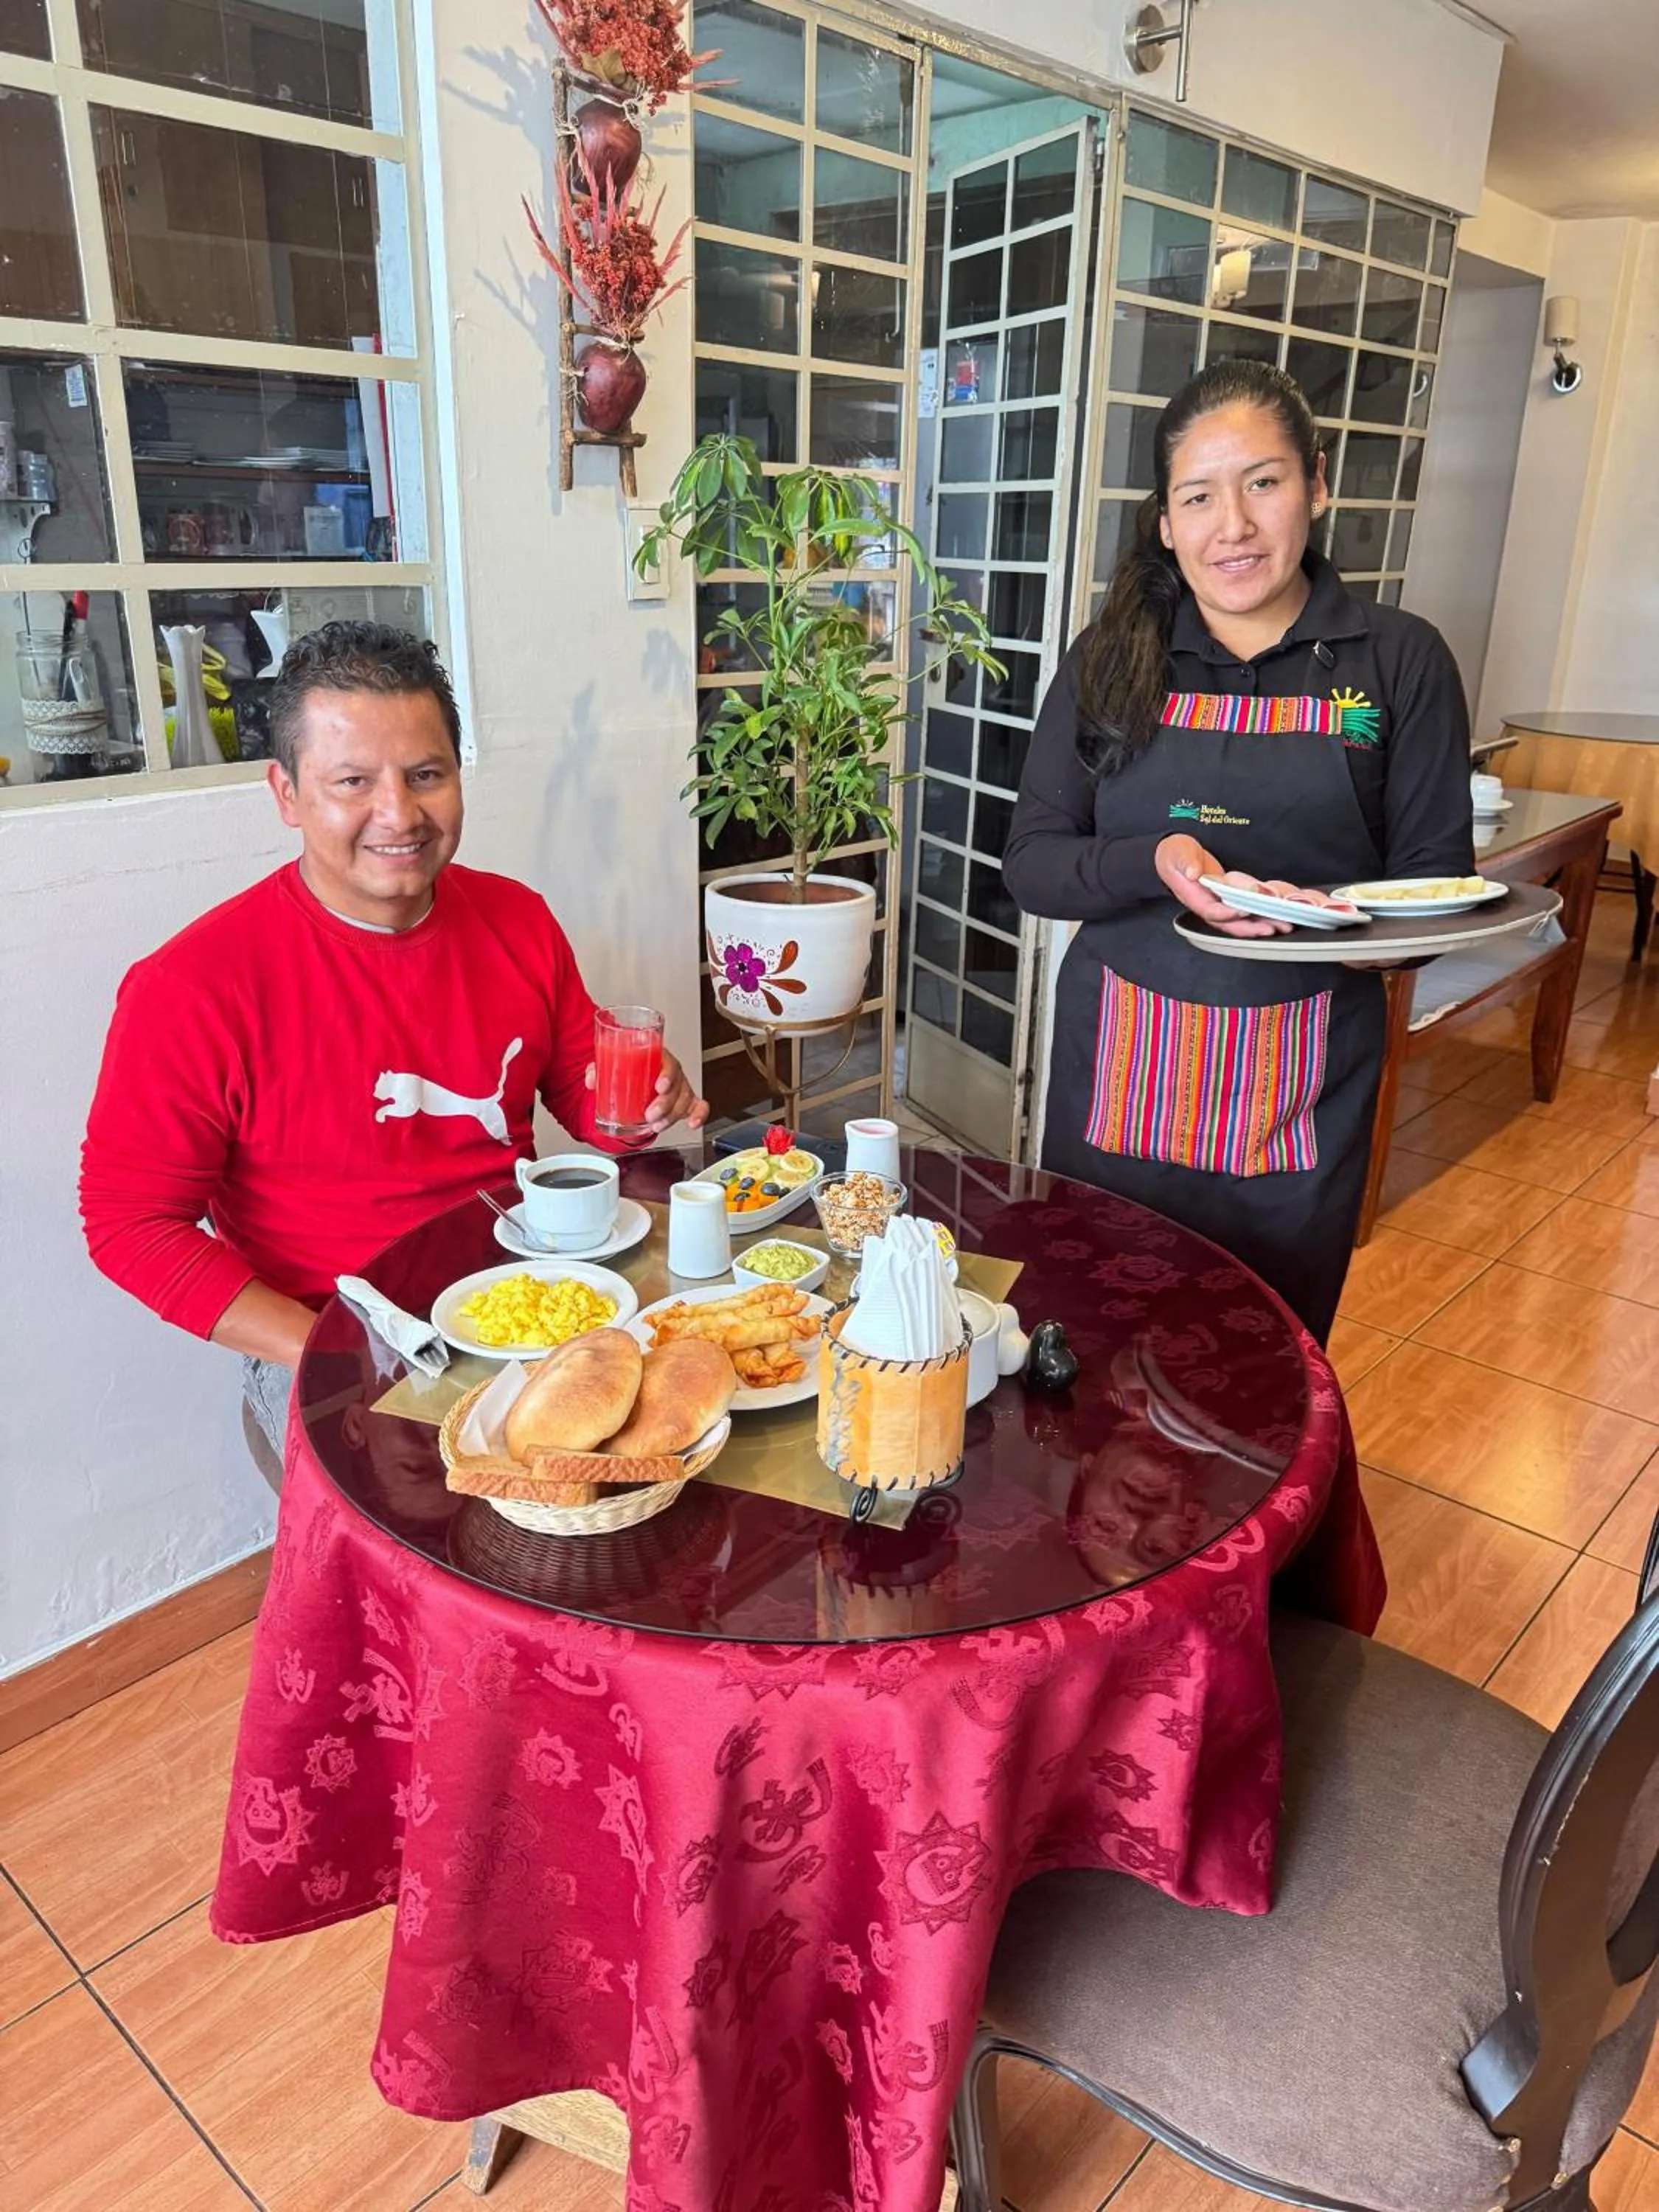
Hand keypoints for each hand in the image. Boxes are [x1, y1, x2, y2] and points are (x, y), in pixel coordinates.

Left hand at [585, 1048, 707, 1137]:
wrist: (634, 1072)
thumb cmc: (628, 1065)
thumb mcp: (610, 1062)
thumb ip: (599, 1069)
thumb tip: (592, 1080)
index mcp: (657, 1057)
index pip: (669, 1063)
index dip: (667, 1076)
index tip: (659, 1087)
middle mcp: (671, 1071)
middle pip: (677, 1086)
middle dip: (665, 1104)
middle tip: (650, 1114)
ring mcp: (679, 1086)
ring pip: (684, 1100)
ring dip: (672, 1116)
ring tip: (656, 1125)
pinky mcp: (683, 1100)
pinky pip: (697, 1106)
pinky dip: (699, 1115)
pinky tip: (693, 1123)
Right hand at [1154, 834, 1288, 937]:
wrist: (1176, 856)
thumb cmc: (1175, 856)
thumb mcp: (1177, 854)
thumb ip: (1185, 862)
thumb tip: (1192, 872)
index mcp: (1194, 897)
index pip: (1211, 911)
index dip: (1227, 913)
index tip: (1243, 910)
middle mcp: (1208, 904)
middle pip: (1230, 924)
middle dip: (1251, 928)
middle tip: (1272, 928)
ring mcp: (1219, 903)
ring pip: (1241, 921)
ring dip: (1261, 924)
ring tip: (1283, 925)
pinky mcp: (1229, 898)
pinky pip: (1246, 909)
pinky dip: (1262, 913)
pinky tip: (1278, 914)